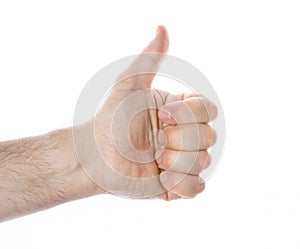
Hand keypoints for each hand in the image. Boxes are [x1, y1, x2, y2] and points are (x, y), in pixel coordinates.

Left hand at [76, 26, 216, 199]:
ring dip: (177, 163)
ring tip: (154, 162)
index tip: (162, 115)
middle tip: (155, 141)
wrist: (94, 156)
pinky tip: (162, 180)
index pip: (208, 110)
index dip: (189, 115)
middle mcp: (183, 135)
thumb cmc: (109, 119)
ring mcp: (181, 161)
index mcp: (178, 113)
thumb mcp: (127, 86)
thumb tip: (162, 29)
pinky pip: (197, 188)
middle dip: (180, 140)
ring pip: (203, 163)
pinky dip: (182, 186)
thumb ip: (148, 59)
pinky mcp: (175, 186)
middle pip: (209, 138)